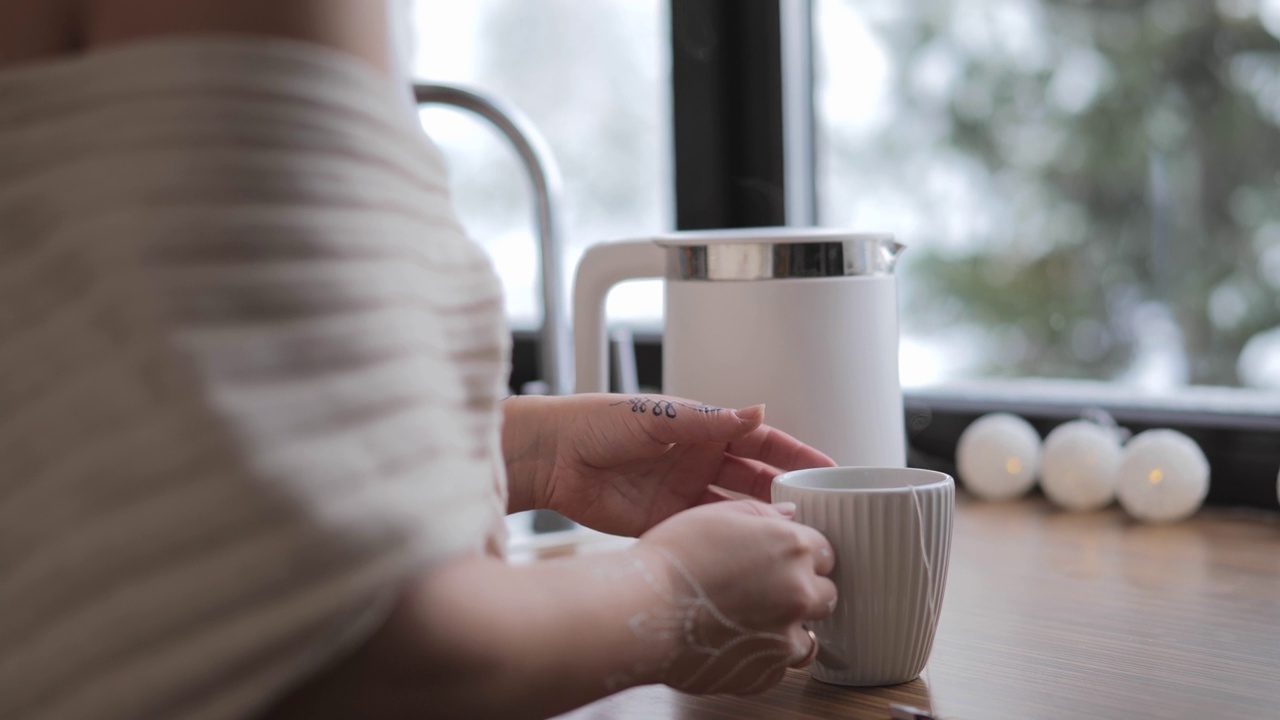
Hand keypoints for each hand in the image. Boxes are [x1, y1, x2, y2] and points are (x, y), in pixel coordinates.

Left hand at [504, 393, 834, 536]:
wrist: (551, 458)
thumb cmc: (596, 423)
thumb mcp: (657, 417)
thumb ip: (708, 421)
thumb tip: (758, 411)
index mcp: (702, 428)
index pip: (762, 441)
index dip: (796, 454)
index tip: (830, 469)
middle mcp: (699, 461)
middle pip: (757, 479)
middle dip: (790, 493)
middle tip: (823, 512)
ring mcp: (684, 494)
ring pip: (738, 511)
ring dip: (765, 522)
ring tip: (797, 537)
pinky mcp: (666, 523)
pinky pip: (708, 533)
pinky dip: (731, 542)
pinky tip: (753, 553)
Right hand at [635, 500, 836, 694]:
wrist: (640, 611)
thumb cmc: (670, 560)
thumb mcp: (713, 514)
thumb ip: (760, 512)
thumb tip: (788, 516)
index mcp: (792, 547)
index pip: (826, 551)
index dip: (802, 555)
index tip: (782, 560)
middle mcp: (799, 592)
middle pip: (826, 594)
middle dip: (802, 592)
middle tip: (765, 590)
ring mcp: (786, 637)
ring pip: (808, 637)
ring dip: (788, 630)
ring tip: (748, 622)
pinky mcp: (766, 674)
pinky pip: (779, 667)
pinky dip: (763, 658)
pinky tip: (734, 643)